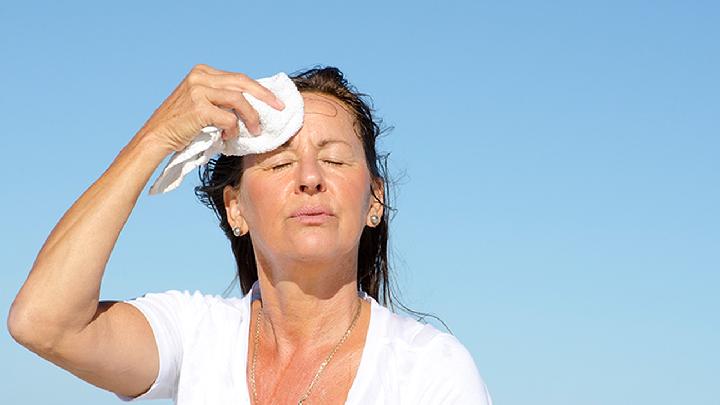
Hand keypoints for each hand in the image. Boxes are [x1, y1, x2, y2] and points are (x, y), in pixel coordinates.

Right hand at [137, 64, 285, 152]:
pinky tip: (228, 138)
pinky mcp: (198, 108)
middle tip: (279, 108)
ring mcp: (198, 90)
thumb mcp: (202, 103)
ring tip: (255, 130)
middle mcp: (200, 76)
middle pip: (242, 83)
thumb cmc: (182, 125)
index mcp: (202, 72)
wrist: (156, 138)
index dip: (259, 89)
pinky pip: (228, 119)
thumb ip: (222, 98)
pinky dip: (233, 130)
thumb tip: (253, 105)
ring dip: (251, 117)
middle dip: (265, 96)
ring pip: (239, 100)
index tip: (274, 101)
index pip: (238, 78)